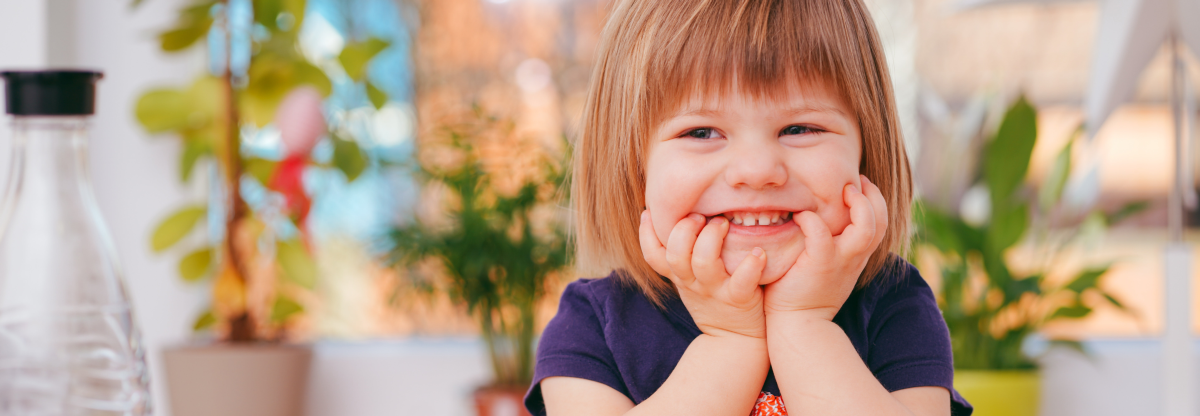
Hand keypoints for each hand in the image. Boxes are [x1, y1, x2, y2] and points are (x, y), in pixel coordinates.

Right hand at [640, 210, 767, 338]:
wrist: (735, 340)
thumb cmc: (714, 300)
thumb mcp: (690, 281)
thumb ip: (683, 255)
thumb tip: (680, 217)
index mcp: (680, 276)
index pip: (653, 255)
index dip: (646, 234)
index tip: (649, 212)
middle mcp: (692, 282)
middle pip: (675, 254)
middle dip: (684, 229)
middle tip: (700, 216)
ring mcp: (715, 291)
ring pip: (703, 263)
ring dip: (712, 238)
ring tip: (724, 223)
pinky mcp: (738, 299)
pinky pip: (742, 281)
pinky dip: (751, 265)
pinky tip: (758, 252)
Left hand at [763, 175, 887, 320]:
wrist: (798, 325)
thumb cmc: (804, 293)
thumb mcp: (826, 267)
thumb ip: (830, 246)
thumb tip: (819, 219)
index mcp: (857, 256)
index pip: (880, 223)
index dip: (874, 200)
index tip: (859, 186)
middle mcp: (854, 257)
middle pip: (881, 221)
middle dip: (873, 196)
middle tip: (854, 182)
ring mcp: (840, 261)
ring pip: (866, 227)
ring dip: (858, 204)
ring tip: (842, 191)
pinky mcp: (820, 264)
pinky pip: (821, 233)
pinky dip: (812, 220)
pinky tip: (800, 216)